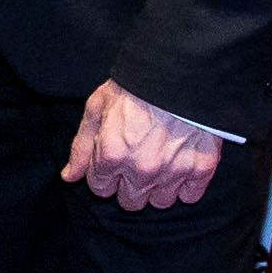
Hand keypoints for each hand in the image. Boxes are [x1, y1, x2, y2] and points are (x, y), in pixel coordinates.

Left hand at [62, 80, 222, 212]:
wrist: (180, 70)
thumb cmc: (135, 85)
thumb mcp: (97, 107)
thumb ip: (82, 146)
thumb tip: (70, 176)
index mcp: (113, 155)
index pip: (101, 189)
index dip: (104, 174)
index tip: (113, 161)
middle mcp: (142, 169)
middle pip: (130, 201)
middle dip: (129, 185)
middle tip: (136, 162)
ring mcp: (173, 171)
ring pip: (160, 202)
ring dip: (157, 188)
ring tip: (159, 163)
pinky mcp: (201, 168)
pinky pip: (189, 196)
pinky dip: (185, 186)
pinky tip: (180, 166)